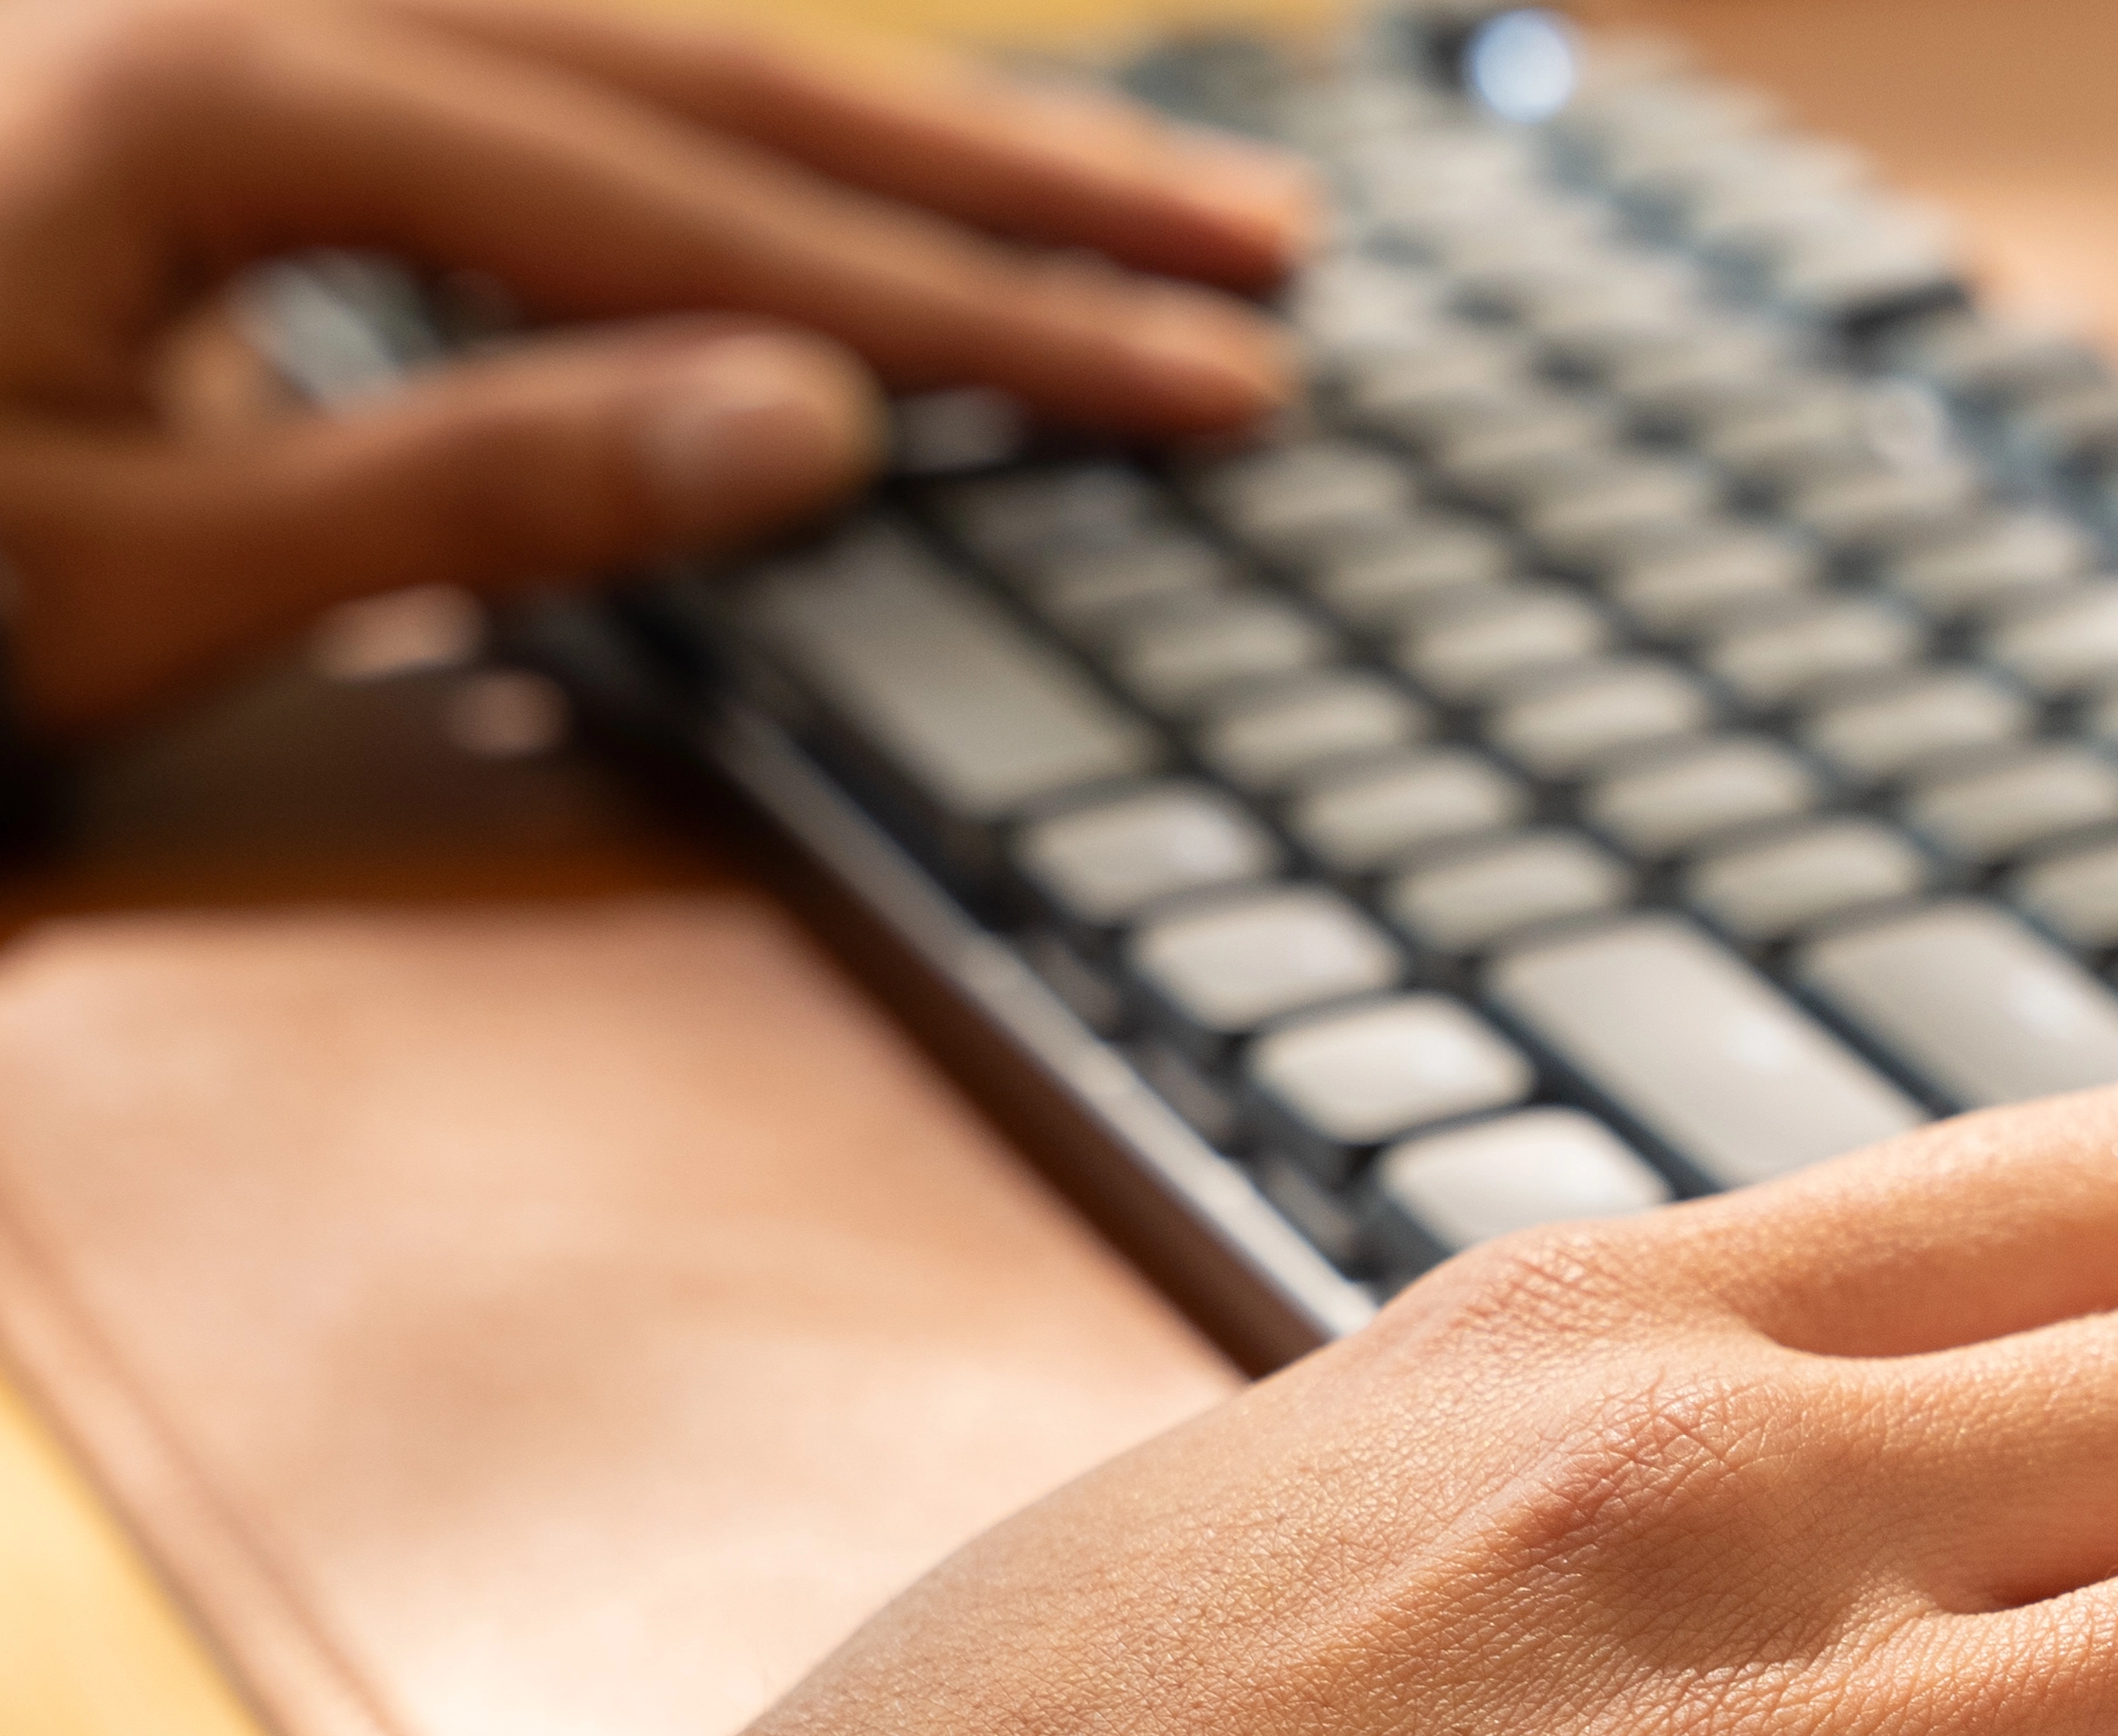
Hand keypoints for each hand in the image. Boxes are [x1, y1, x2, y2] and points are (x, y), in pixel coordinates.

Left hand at [0, 0, 1306, 725]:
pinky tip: (826, 195)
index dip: (985, 314)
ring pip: (644, 50)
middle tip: (1270, 257)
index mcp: (240, 96)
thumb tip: (814, 413)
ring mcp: (225, 28)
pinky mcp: (202, 78)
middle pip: (719, 75)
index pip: (707, 221)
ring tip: (1133, 209)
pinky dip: (724, 141)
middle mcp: (251, 5)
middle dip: (1012, 184)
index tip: (1215, 381)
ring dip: (901, 140)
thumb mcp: (114, 566)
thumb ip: (472, 480)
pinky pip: (531, 80)